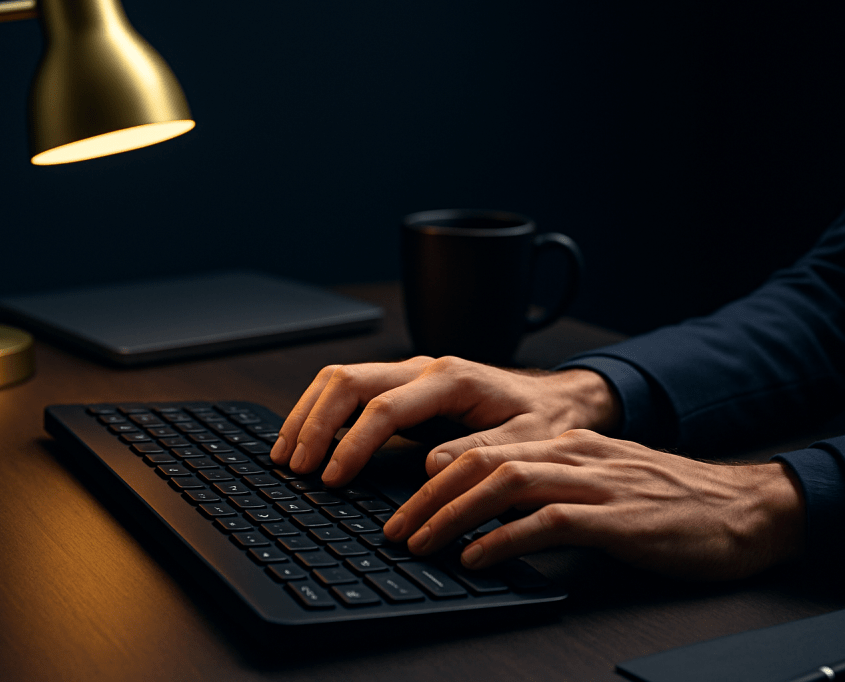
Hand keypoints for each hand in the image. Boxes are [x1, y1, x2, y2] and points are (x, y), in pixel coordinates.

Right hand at [270, 356, 620, 486]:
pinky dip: (320, 411)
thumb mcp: (525, 442)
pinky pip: (350, 389)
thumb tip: (429, 468)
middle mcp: (424, 368)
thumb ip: (478, 452)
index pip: (385, 407)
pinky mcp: (403, 387)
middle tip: (295, 467)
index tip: (331, 476)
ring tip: (286, 453)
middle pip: (349, 381)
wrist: (558, 400)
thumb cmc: (542, 421)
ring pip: (341, 379)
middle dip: (314, 423)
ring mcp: (410, 374)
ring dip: (308, 413)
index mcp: (451, 380)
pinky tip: (306, 437)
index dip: (352, 443)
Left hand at [384, 429, 806, 579]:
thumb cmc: (671, 503)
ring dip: (452, 515)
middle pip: (481, 462)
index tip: (404, 506)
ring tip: (421, 543)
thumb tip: (492, 513)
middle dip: (428, 497)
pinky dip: (501, 539)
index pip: (484, 450)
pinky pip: (545, 522)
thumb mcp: (602, 482)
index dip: (435, 478)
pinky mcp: (615, 518)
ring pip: (503, 485)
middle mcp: (574, 454)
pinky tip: (475, 558)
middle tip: (395, 529)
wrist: (745, 510)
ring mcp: (595, 482)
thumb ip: (551, 488)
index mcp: (567, 444)